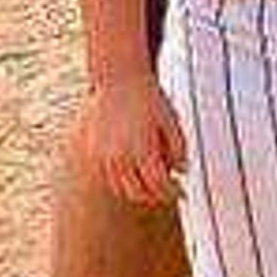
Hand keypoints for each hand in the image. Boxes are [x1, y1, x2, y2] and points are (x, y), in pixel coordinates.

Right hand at [72, 77, 184, 205]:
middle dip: (157, 197)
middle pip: (139, 193)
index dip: (173, 192)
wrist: (118, 79)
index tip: (182, 192)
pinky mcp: (93, 152)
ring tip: (154, 187)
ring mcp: (104, 156)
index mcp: (142, 150)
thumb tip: (182, 171)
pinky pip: (108, 177)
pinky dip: (122, 182)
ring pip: (121, 188)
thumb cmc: (149, 99)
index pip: (158, 185)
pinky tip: (136, 176)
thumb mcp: (171, 121)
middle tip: (171, 194)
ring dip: (139, 192)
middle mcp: (121, 157)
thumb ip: (178, 148)